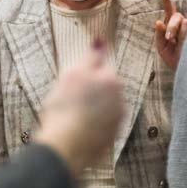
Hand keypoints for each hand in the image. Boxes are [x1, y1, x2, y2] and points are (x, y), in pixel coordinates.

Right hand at [34, 40, 123, 173]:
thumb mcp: (73, 74)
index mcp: (112, 81)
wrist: (66, 146)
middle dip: (91, 92)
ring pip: (103, 109)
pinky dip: (90, 126)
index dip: (87, 73)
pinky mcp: (109, 140)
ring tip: (70, 115)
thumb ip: (91, 57)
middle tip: (69, 98)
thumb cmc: (66, 107)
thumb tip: (100, 41)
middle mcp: (120, 101)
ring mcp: (116, 122)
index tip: (75, 82)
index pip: (102, 68)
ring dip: (91, 109)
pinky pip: (100, 127)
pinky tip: (75, 128)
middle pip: (105, 90)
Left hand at [154, 0, 186, 69]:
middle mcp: (183, 25)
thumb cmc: (174, 58)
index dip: (167, 1)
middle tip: (170, 38)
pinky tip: (185, 44)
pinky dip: (186, 37)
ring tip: (178, 45)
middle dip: (172, 26)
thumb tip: (159, 22)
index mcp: (172, 26)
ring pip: (186, 22)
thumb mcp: (163, 48)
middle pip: (177, 16)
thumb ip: (160, 35)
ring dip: (179, 34)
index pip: (170, 12)